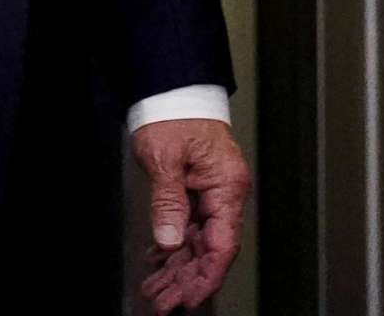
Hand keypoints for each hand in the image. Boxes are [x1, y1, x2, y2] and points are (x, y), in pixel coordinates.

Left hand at [133, 118, 248, 312]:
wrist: (173, 90)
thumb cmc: (175, 114)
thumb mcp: (165, 157)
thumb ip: (168, 201)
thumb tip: (169, 239)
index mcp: (226, 185)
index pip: (223, 243)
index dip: (207, 275)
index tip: (190, 296)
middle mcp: (224, 193)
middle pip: (210, 249)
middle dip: (187, 279)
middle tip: (164, 301)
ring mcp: (211, 193)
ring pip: (197, 242)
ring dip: (177, 268)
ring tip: (157, 290)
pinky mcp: (197, 191)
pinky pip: (188, 227)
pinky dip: (173, 247)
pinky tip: (159, 262)